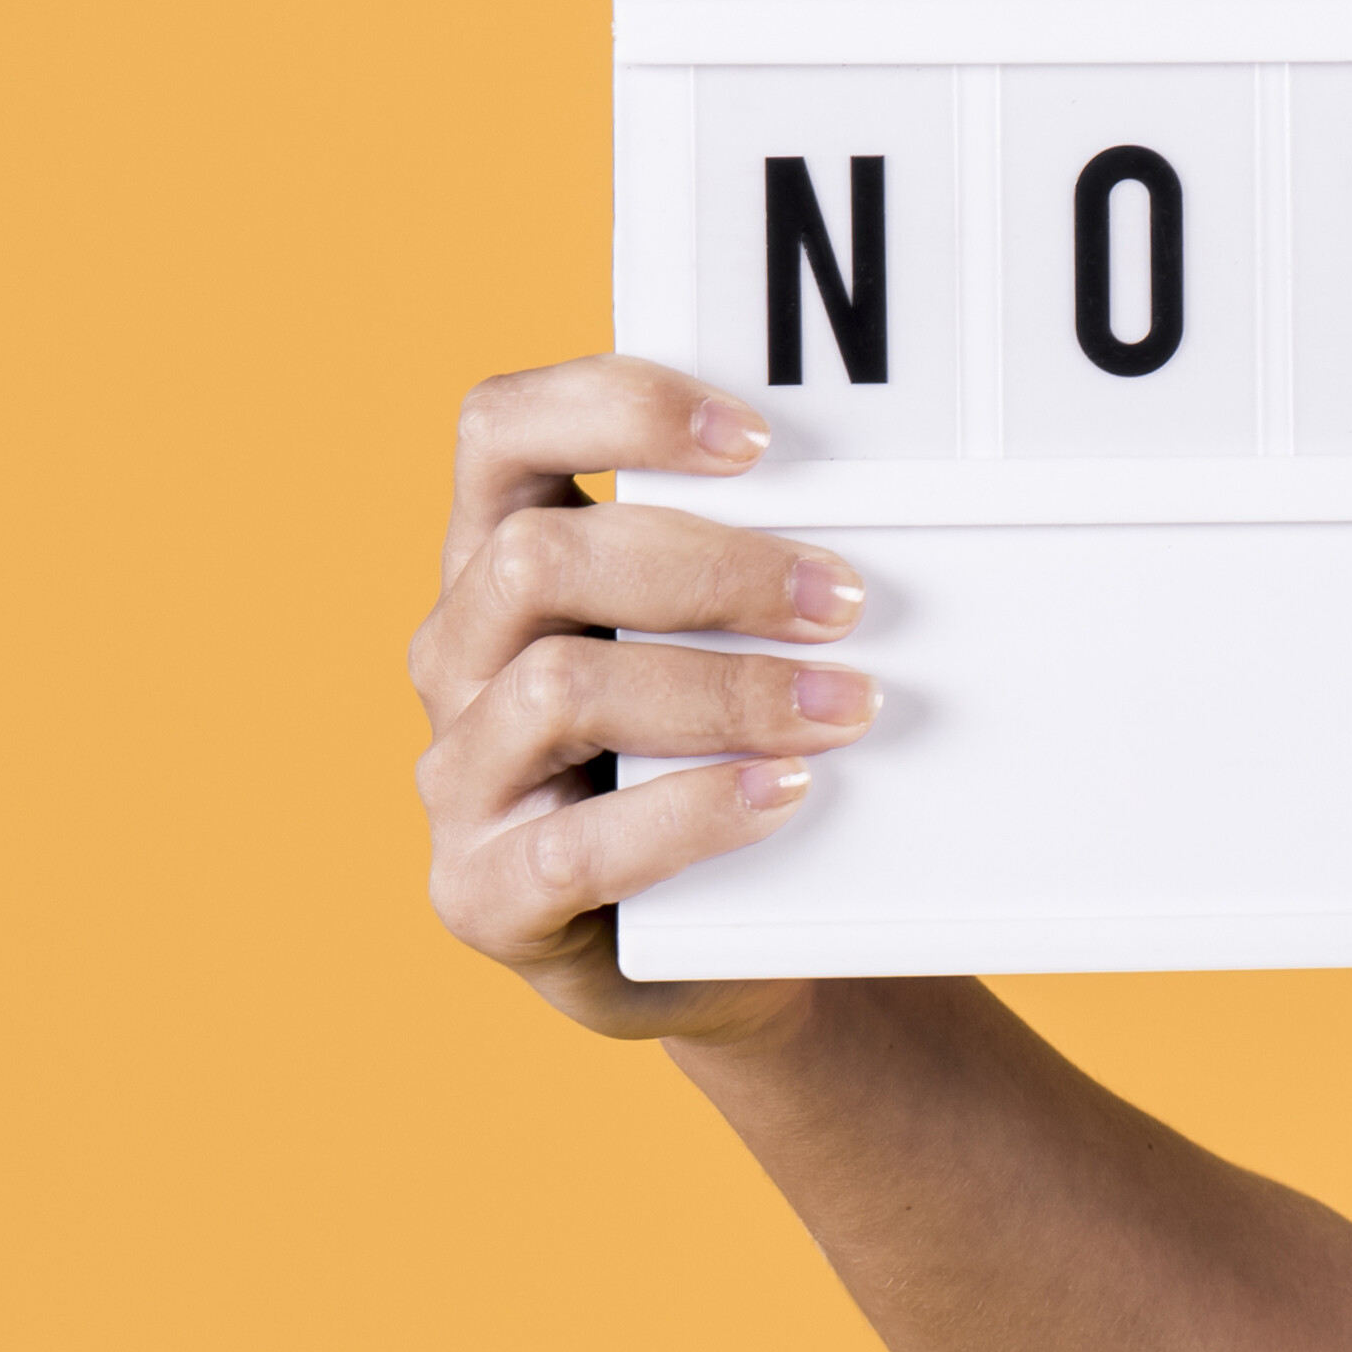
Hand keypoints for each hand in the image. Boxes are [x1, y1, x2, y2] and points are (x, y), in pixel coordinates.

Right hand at [410, 355, 875, 1041]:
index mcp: (498, 560)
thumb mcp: (715, 641)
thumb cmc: (712, 754)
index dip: (615, 407)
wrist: (697, 944)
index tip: (758, 441)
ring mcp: (457, 778)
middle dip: (712, 569)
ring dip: (724, 691)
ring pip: (557, 690)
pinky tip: (782, 792)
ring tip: (845, 706)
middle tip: (847, 602)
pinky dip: (692, 811)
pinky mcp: (480, 893)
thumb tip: (895, 507)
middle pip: (537, 557)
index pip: (500, 428)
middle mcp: (456, 655)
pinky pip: (575, 845)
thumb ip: (747, 567)